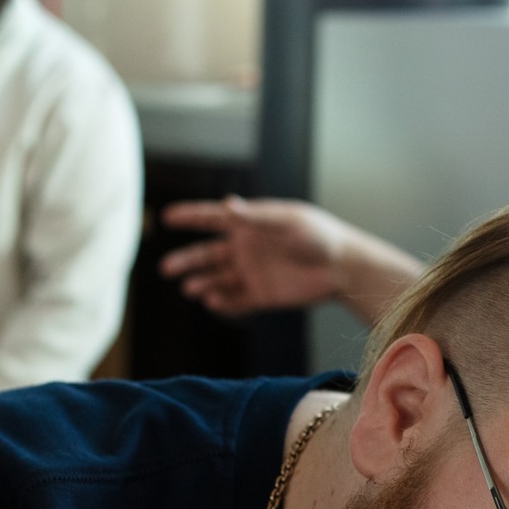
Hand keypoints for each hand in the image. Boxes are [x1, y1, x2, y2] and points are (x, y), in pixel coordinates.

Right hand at [159, 197, 352, 317]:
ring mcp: (251, 273)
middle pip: (207, 254)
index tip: (167, 217)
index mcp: (249, 225)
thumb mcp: (288, 221)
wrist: (342, 268)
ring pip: (217, 279)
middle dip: (186, 260)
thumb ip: (257, 217)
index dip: (190, 216)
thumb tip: (229, 206)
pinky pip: (235, 301)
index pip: (212, 218)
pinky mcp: (261, 296)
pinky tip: (213, 301)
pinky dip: (222, 302)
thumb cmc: (318, 236)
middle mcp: (245, 248)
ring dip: (202, 283)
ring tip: (191, 289)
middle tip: (166, 268)